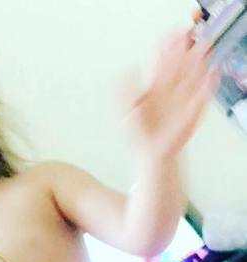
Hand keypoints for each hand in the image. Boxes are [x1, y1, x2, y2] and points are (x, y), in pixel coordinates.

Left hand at [127, 32, 218, 158]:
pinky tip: (211, 71)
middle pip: (180, 64)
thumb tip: (125, 70)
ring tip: (203, 47)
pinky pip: (203, 93)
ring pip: (193, 74)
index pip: (162, 62)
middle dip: (184, 49)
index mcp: (154, 86)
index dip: (165, 49)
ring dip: (199, 61)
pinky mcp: (193, 109)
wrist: (151, 153)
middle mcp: (170, 89)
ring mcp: (183, 97)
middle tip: (188, 35)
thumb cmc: (139, 133)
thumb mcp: (125, 112)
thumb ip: (123, 92)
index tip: (169, 37)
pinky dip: (208, 83)